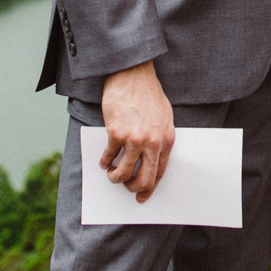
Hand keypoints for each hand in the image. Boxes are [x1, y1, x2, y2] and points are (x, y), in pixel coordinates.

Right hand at [99, 61, 174, 201]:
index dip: (149, 188)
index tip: (142, 196)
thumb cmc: (148, 94)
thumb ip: (160, 139)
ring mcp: (134, 139)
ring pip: (123, 174)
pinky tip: (104, 160)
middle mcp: (152, 142)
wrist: (132, 75)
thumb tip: (151, 161)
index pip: (160, 173)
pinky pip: (108, 158)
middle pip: (143, 179)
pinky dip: (104, 162)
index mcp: (166, 139)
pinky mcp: (116, 133)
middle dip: (133, 189)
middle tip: (125, 186)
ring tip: (112, 173)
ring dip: (116, 178)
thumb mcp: (164, 117)